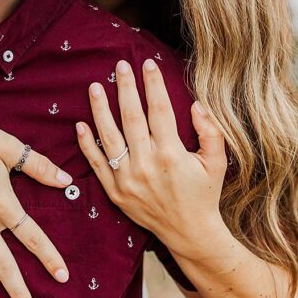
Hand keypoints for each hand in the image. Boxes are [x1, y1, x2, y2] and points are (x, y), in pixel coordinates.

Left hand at [75, 58, 227, 258]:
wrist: (189, 233)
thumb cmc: (204, 194)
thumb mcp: (217, 162)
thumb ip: (210, 131)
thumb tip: (196, 104)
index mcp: (171, 154)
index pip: (159, 109)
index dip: (152, 85)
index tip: (147, 64)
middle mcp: (147, 164)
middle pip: (131, 117)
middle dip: (124, 88)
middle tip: (119, 66)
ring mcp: (128, 179)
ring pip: (109, 137)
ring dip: (100, 110)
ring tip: (94, 87)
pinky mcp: (115, 192)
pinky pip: (97, 163)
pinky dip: (86, 144)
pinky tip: (80, 124)